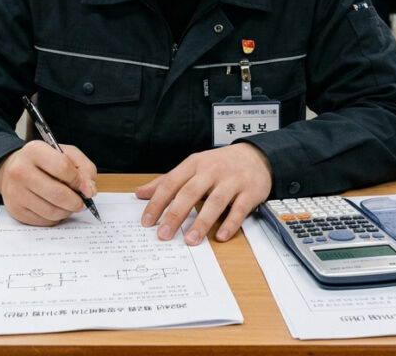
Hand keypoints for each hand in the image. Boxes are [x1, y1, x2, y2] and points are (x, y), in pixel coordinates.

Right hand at [0, 140, 97, 225]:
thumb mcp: (66, 154)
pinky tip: (54, 207)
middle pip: (58, 194)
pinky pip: (44, 221)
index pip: (63, 168)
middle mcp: (20, 171)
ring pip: (52, 212)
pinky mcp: (15, 210)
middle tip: (80, 201)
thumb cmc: (44, 161)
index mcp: (34, 151)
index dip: (78, 179)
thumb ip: (84, 168)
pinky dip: (55, 218)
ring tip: (68, 204)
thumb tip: (90, 191)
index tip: (82, 184)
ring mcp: (15, 192)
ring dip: (67, 211)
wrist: (12, 169)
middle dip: (76, 201)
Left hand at [135, 143, 271, 244]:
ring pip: (215, 201)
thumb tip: (140, 193)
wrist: (256, 156)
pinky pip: (239, 209)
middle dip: (175, 214)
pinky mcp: (250, 191)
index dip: (157, 202)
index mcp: (194, 164)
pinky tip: (221, 236)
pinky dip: (230, 223)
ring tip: (190, 240)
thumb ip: (167, 181)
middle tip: (164, 234)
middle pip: (190, 192)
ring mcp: (232, 181)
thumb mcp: (192, 166)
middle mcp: (211, 171)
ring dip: (202, 222)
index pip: (171, 183)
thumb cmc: (219, 164)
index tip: (147, 221)